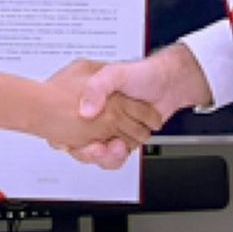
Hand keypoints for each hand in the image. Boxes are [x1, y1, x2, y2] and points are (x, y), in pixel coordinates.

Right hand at [63, 47, 213, 168]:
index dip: (64, 137)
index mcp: (89, 101)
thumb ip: (97, 87)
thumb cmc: (141, 74)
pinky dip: (116, 157)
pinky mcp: (123, 140)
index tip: (67, 142)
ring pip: (97, 154)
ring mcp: (110, 130)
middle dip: (87, 151)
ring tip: (113, 146)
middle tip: (95, 147)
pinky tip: (120, 148)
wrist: (168, 84)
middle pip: (79, 145)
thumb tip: (85, 112)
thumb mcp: (114, 73)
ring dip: (104, 155)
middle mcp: (97, 117)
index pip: (64, 124)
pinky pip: (113, 157)